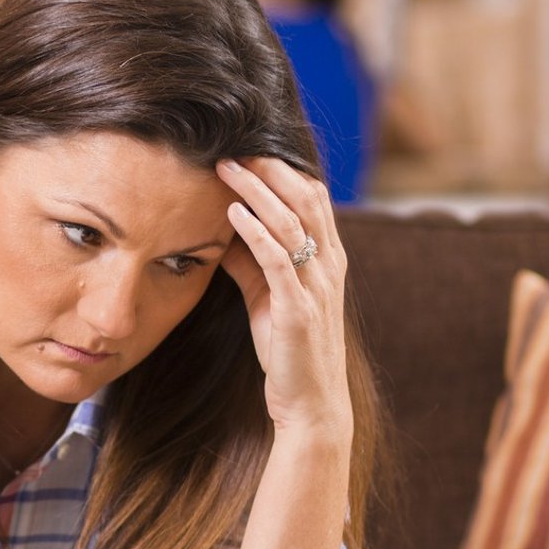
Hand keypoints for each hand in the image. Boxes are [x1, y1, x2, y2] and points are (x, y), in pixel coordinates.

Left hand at [214, 157, 351, 439]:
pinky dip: (256, 232)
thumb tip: (220, 230)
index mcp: (326, 258)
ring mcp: (316, 286)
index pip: (312, 197)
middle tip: (233, 145)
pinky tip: (232, 213)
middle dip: (269, 168)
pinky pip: (278, 260)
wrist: (309, 402)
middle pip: (305, 199)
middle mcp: (328, 265)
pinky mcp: (298, 309)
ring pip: (291, 222)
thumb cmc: (287, 348)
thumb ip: (249, 261)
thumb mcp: (266, 296)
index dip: (282, 168)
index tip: (247, 147)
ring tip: (225, 168)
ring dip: (256, 190)